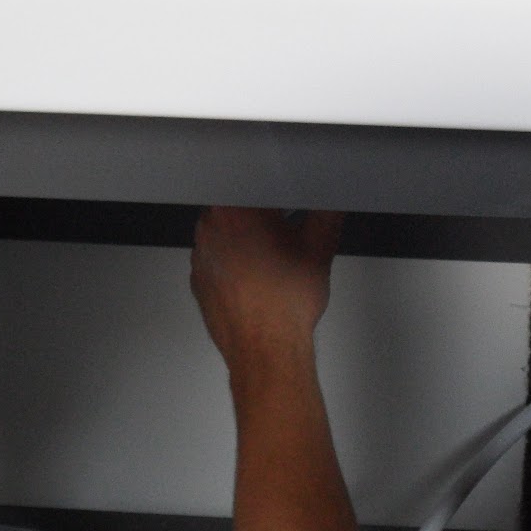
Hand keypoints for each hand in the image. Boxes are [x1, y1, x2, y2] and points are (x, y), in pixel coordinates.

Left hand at [190, 207, 343, 379]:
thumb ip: (328, 213)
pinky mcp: (199, 278)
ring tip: (272, 259)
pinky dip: (234, 263)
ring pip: (224, 232)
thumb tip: (331, 203)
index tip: (284, 203)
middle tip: (284, 231)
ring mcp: (201, 254)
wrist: (266, 350)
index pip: (252, 181)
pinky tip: (258, 277)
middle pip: (236, 205)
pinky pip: (217, 258)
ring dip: (245, 238)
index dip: (272, 191)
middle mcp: (210, 228)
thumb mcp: (319, 248)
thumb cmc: (283, 305)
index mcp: (236, 210)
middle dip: (260, 215)